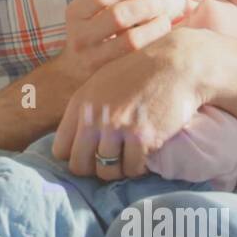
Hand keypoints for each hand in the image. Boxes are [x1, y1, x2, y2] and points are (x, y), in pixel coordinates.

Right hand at [53, 0, 170, 87]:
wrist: (72, 72)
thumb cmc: (91, 27)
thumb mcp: (92, 4)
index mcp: (74, 12)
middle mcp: (80, 35)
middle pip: (118, 16)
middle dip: (146, 5)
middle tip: (161, 1)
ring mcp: (93, 58)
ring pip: (130, 41)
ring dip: (154, 27)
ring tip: (166, 18)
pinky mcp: (108, 76)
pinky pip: (137, 60)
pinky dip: (155, 46)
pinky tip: (165, 37)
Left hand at [53, 26, 210, 179]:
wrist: (176, 64)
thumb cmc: (140, 71)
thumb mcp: (101, 81)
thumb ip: (85, 109)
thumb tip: (74, 139)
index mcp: (80, 103)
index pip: (60, 149)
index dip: (74, 156)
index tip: (88, 155)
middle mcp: (94, 117)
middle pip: (79, 166)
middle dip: (93, 169)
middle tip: (108, 162)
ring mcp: (118, 128)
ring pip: (106, 171)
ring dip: (117, 170)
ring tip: (127, 158)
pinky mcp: (142, 138)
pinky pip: (133, 169)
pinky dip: (138, 168)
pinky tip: (143, 155)